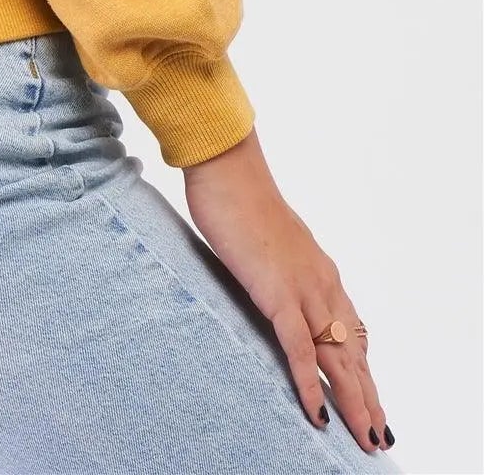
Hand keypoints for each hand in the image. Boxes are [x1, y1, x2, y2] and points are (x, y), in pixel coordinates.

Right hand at [181, 129, 391, 454]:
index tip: (369, 399)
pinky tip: (317, 412)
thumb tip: (278, 284)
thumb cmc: (239, 197)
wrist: (227, 168)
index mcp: (320, 270)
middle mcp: (322, 283)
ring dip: (354, 402)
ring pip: (338, 358)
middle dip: (368, 397)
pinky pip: (299, 349)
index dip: (362, 368)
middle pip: (354, 352)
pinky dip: (310, 384)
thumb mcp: (269, 240)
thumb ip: (281, 265)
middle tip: (378, 436)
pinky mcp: (278, 293)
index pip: (351, 331)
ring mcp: (303, 288)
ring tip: (364, 438)